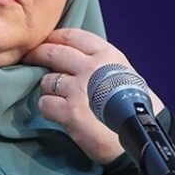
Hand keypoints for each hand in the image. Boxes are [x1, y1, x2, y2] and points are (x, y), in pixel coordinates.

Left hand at [22, 28, 164, 164]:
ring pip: (46, 81)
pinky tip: (58, 114)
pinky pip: (44, 104)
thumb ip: (100, 63)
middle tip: (29, 58)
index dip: (54, 37)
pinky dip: (47, 109)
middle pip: (52, 53)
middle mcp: (91, 68)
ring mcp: (79, 89)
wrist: (145, 139)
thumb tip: (73, 56)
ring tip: (58, 97)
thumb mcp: (123, 74)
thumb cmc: (137, 107)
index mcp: (107, 55)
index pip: (72, 36)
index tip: (45, 40)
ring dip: (48, 89)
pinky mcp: (70, 112)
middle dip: (36, 54)